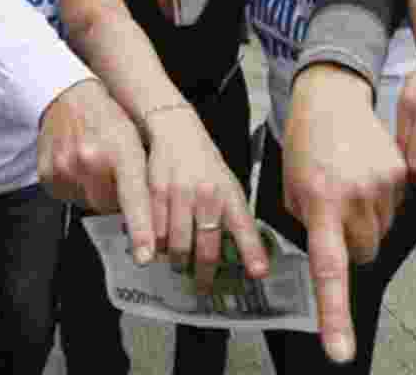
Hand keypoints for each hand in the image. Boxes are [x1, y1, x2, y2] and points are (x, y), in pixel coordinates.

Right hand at [37, 78, 154, 263]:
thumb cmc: (110, 118)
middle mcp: (91, 160)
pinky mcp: (47, 174)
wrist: (69, 95)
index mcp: (121, 150)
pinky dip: (76, 187)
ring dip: (95, 192)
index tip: (144, 256)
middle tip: (114, 172)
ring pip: (88, 203)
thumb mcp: (134, 139)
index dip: (141, 229)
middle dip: (115, 197)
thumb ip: (142, 177)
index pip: (134, 197)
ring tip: (95, 163)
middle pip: (109, 206)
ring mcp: (65, 167)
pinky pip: (68, 196)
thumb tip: (151, 220)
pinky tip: (79, 165)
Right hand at [144, 104, 268, 290]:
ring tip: (179, 267)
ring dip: (178, 264)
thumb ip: (232, 214)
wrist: (175, 130)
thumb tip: (244, 252)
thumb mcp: (226, 183)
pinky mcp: (156, 192)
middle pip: (206, 248)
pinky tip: (160, 249)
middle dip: (205, 274)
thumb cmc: (203, 162)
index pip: (244, 227)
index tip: (259, 273)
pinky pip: (155, 233)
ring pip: (178, 246)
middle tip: (203, 286)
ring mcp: (181, 193)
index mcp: (229, 192)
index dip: (252, 252)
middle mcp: (208, 194)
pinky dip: (157, 248)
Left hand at [282, 64, 406, 363]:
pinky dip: (380, 201)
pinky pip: (394, 208)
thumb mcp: (292, 187)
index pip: (329, 269)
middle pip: (363, 254)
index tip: (339, 349)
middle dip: (350, 243)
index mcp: (320, 203)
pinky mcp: (400, 172)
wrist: (330, 99)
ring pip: (380, 233)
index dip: (334, 313)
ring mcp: (382, 184)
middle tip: (335, 212)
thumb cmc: (304, 145)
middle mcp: (354, 196)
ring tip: (348, 185)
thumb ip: (309, 224)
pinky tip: (363, 175)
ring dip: (366, 220)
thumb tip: (331, 252)